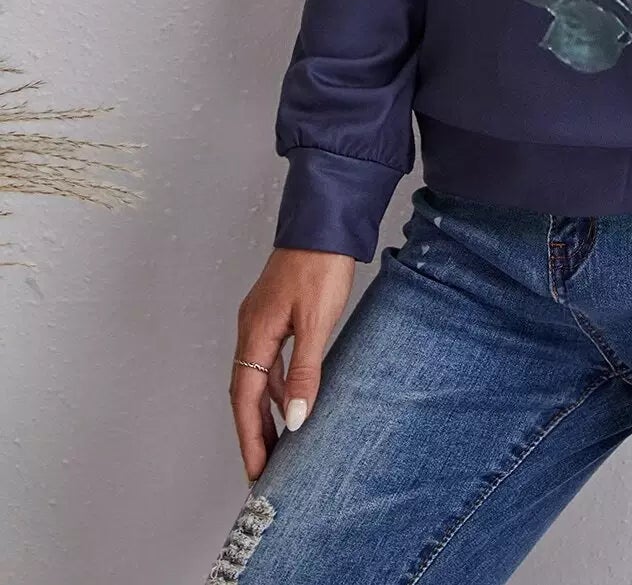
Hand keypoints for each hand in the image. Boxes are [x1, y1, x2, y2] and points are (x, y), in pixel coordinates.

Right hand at [230, 247, 355, 484]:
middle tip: (263, 468)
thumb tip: (295, 418)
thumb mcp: (317, 322)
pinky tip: (291, 398)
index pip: (245, 399)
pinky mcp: (276, 312)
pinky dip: (277, 385)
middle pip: (245, 392)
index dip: (250, 437)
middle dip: (252, 432)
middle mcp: (251, 328)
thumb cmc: (321, 265)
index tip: (257, 471)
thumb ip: (304, 371)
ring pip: (257, 377)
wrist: (325, 221)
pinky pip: (270, 360)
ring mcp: (262, 320)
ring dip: (265, 411)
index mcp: (255, 333)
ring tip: (279, 444)